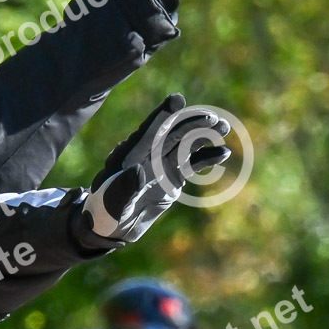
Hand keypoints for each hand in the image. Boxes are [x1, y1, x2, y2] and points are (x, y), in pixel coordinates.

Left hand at [74, 94, 230, 247]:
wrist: (111, 227)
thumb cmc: (104, 213)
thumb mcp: (111, 202)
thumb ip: (124, 187)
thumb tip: (138, 171)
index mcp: (131, 152)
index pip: (149, 129)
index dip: (162, 114)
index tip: (177, 101)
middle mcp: (149, 153)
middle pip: (174, 131)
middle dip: (193, 123)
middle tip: (213, 120)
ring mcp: (163, 163)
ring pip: (187, 143)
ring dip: (205, 135)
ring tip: (224, 128)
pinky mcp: (173, 176)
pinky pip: (193, 164)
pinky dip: (208, 158)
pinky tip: (223, 154)